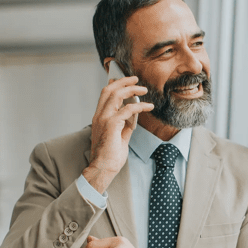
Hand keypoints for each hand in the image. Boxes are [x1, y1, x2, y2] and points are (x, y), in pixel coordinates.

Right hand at [83, 76, 152, 193]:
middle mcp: (99, 115)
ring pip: (116, 95)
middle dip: (123, 81)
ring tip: (144, 90)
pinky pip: (127, 109)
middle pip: (109, 90)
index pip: (105, 95)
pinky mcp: (111, 124)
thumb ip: (125, 125)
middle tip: (136, 79)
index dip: (115, 85)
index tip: (127, 81)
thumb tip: (134, 117)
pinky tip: (148, 106)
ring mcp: (104, 119)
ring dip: (132, 89)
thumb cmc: (110, 156)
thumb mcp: (120, 137)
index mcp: (99, 117)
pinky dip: (140, 106)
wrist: (103, 168)